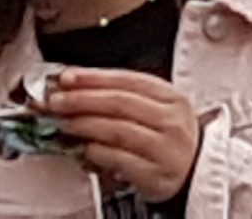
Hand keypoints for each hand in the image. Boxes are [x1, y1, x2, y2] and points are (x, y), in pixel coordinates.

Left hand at [34, 66, 202, 202]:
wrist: (194, 172)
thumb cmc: (167, 137)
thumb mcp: (156, 109)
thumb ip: (122, 97)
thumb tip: (76, 86)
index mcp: (171, 97)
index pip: (128, 80)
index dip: (94, 77)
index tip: (67, 78)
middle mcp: (171, 120)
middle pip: (120, 103)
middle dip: (83, 99)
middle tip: (57, 100)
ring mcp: (165, 149)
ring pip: (118, 130)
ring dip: (86, 124)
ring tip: (65, 122)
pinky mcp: (155, 175)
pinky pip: (120, 159)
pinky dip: (98, 152)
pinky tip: (84, 148)